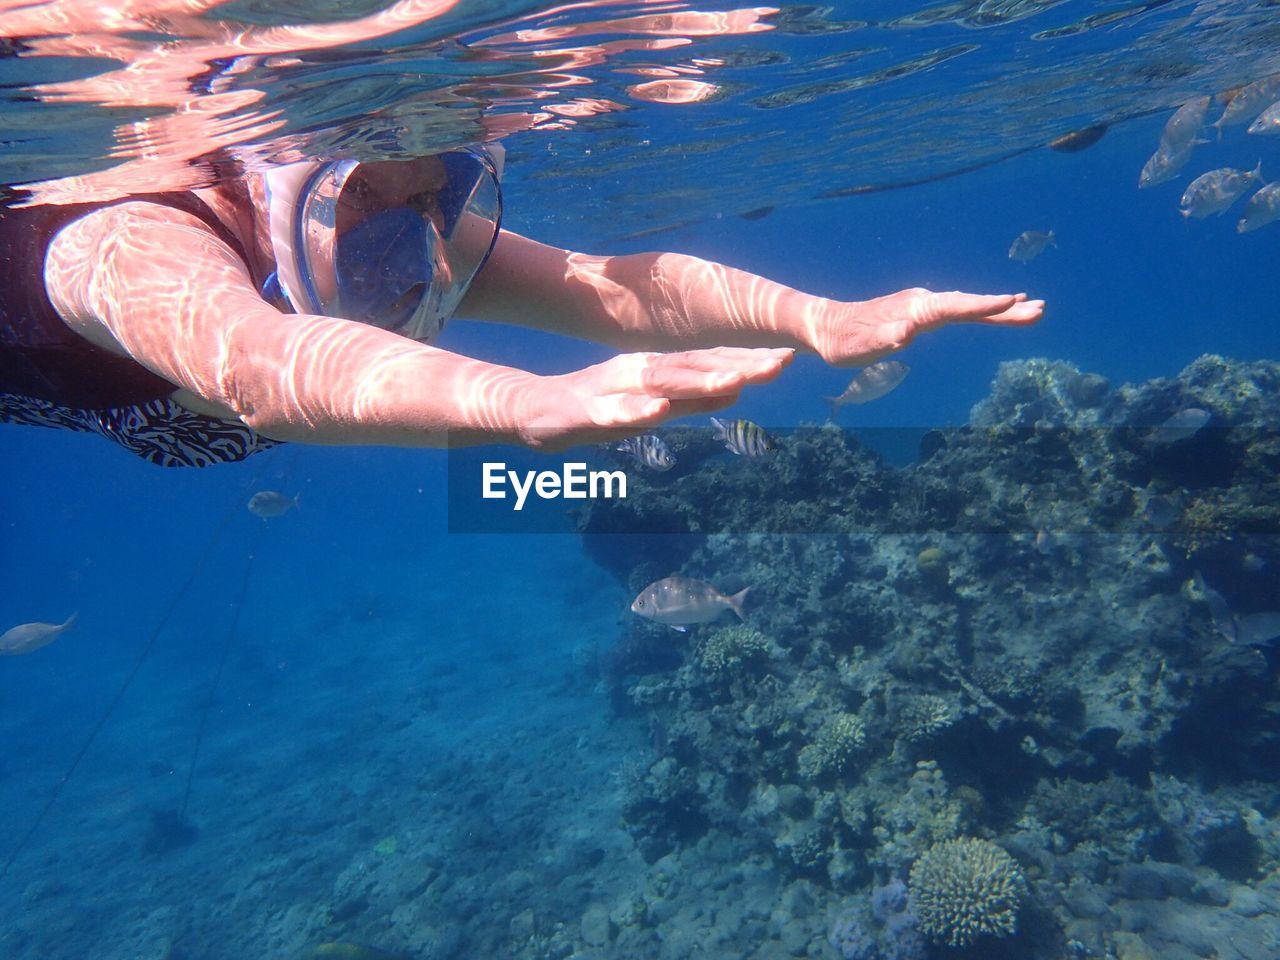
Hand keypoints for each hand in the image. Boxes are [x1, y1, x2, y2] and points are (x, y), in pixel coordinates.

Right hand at [518, 347, 791, 449]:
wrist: (533, 412)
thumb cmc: (598, 408)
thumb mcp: (654, 405)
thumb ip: (692, 399)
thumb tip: (738, 390)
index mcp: (658, 369)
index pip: (710, 363)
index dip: (748, 361)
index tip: (788, 357)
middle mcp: (641, 371)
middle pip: (696, 367)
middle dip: (738, 365)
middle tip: (780, 363)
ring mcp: (615, 389)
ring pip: (661, 384)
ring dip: (698, 382)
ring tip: (735, 381)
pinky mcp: (588, 412)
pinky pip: (614, 413)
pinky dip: (636, 412)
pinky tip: (657, 412)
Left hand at [810, 289, 1043, 366]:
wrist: (827, 328)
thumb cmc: (844, 342)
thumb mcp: (861, 346)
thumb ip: (884, 338)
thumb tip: (906, 333)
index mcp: (915, 309)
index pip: (955, 307)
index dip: (983, 307)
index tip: (1011, 301)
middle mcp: (923, 303)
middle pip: (971, 305)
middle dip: (1005, 309)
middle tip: (1040, 310)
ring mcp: (924, 306)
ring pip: (969, 306)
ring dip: (1001, 309)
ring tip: (1033, 309)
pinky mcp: (922, 313)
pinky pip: (960, 311)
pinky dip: (983, 310)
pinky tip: (999, 309)